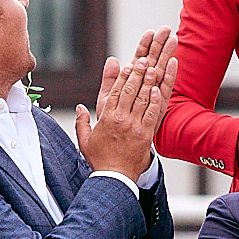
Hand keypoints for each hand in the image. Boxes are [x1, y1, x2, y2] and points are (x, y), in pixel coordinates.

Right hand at [76, 28, 178, 179]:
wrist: (114, 179)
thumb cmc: (100, 160)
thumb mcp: (85, 140)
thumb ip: (83, 122)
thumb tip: (80, 107)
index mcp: (106, 118)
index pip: (115, 92)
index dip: (123, 76)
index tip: (129, 64)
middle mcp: (120, 120)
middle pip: (129, 91)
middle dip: (137, 73)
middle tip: (144, 59)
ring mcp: (134, 127)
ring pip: (141, 100)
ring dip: (148, 82)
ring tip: (153, 67)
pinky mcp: (145, 135)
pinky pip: (152, 114)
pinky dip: (155, 101)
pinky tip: (158, 90)